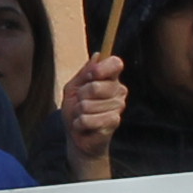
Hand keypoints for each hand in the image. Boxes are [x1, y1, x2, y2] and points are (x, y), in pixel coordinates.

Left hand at [57, 52, 128, 178]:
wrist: (78, 137)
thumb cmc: (76, 111)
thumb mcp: (74, 88)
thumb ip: (84, 73)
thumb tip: (98, 55)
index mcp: (110, 79)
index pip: (115, 63)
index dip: (101, 68)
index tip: (90, 76)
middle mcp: (118, 91)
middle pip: (96, 85)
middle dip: (80, 96)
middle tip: (81, 103)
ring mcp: (118, 106)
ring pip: (88, 104)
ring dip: (79, 112)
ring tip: (82, 116)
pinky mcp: (114, 121)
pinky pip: (89, 119)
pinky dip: (80, 123)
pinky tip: (84, 126)